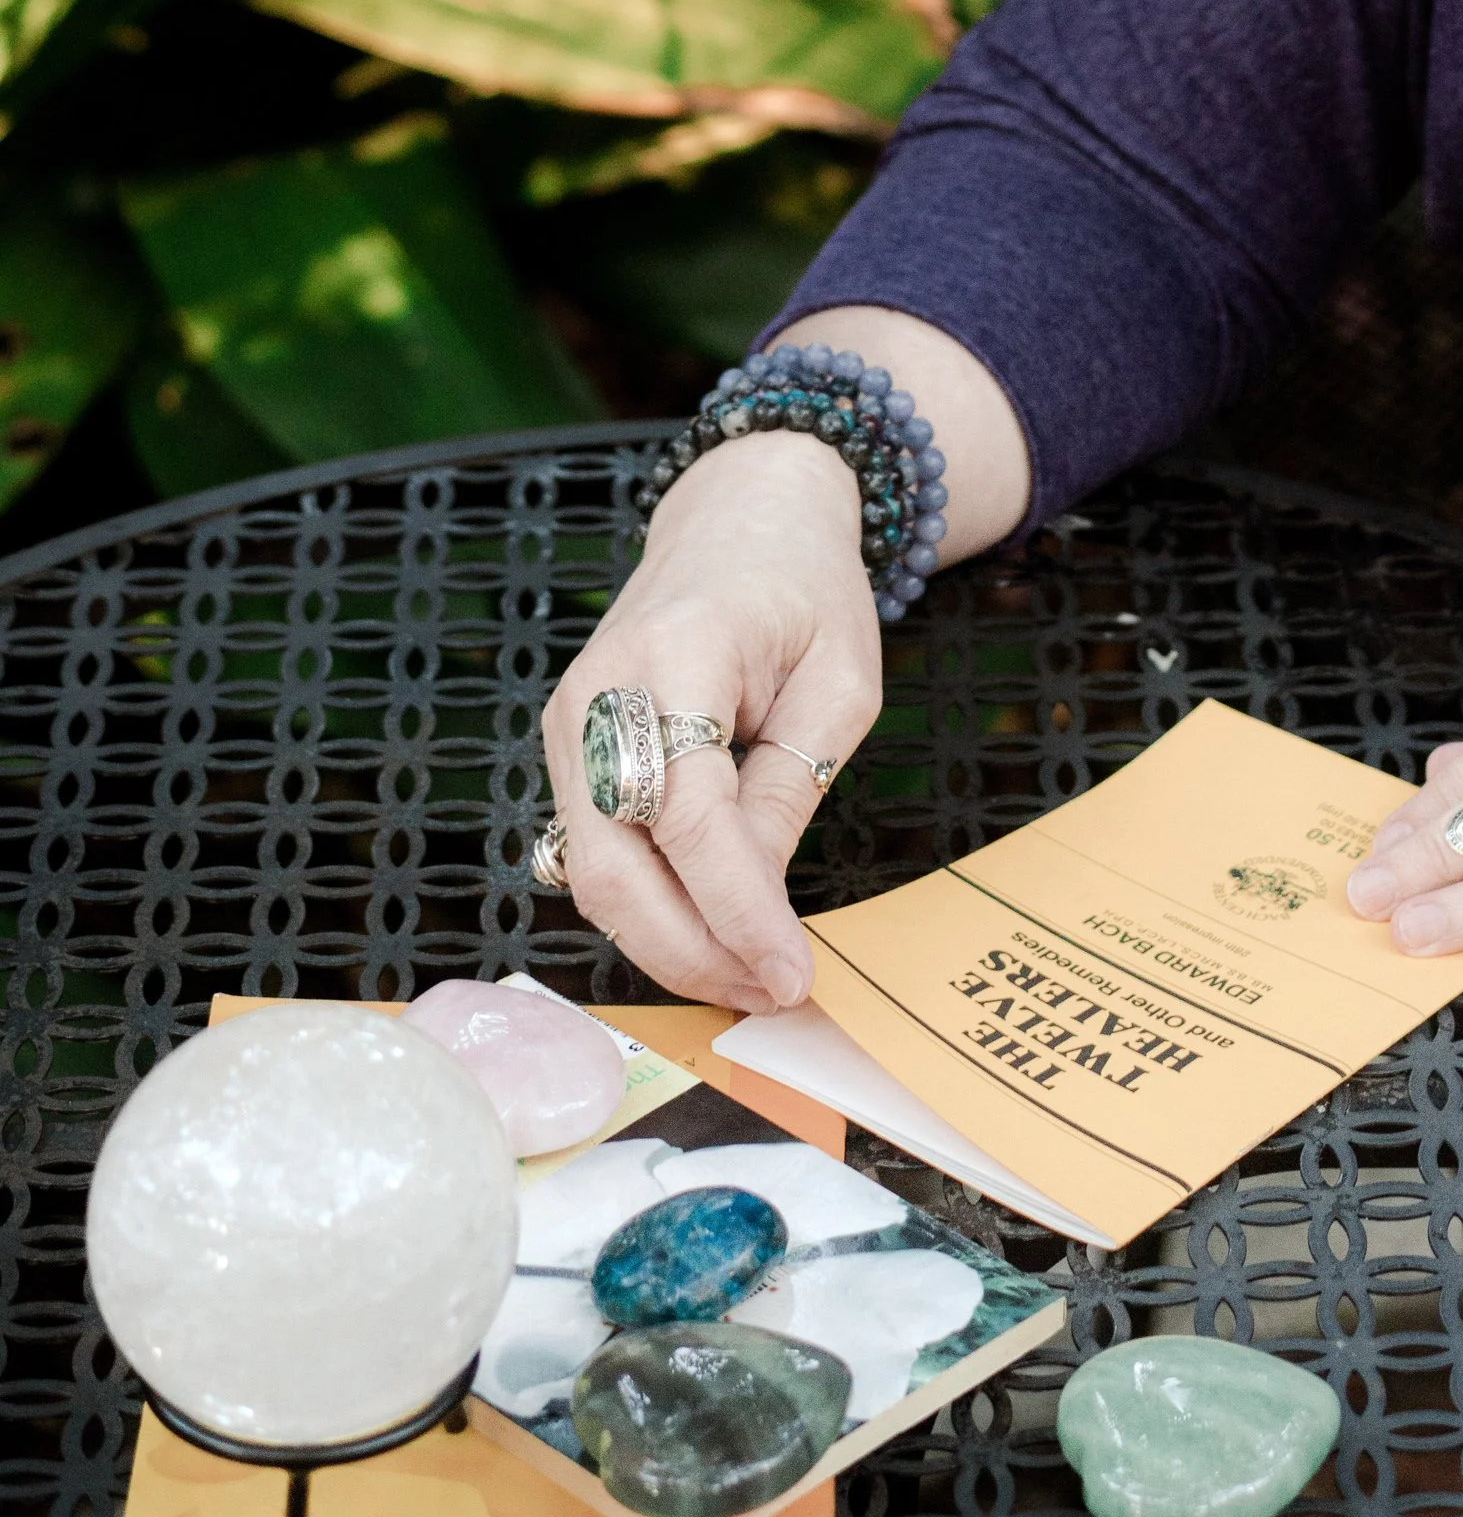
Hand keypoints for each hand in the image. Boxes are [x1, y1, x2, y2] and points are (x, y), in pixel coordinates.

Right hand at [542, 433, 880, 1013]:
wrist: (741, 521)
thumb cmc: (804, 592)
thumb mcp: (840, 683)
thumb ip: (789, 787)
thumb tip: (757, 903)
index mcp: (675, 656)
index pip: (689, 815)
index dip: (737, 909)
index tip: (791, 973)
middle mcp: (598, 694)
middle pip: (615, 863)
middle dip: (691, 951)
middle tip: (772, 994)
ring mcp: (569, 726)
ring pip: (592, 874)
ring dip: (668, 944)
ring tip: (751, 979)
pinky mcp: (570, 754)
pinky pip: (597, 854)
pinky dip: (650, 910)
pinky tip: (711, 939)